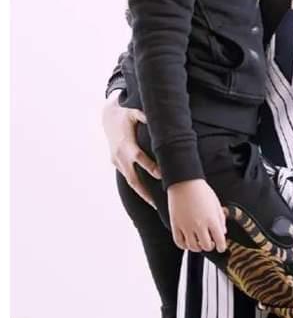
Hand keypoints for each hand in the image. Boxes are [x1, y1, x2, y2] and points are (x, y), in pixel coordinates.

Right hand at [102, 91, 160, 207]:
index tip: (160, 175)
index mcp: (126, 144)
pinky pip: (128, 177)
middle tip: (158, 203)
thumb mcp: (134, 111)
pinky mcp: (116, 163)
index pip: (139, 158)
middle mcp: (120, 155)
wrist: (107, 117)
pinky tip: (147, 196)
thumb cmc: (125, 114)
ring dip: (142, 193)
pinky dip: (137, 187)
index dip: (149, 167)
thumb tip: (158, 118)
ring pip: (130, 181)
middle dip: (145, 191)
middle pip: (133, 178)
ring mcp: (117, 161)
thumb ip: (144, 116)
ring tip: (155, 205)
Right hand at [167, 179, 226, 252]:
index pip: (220, 241)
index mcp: (212, 220)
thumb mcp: (216, 204)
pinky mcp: (175, 225)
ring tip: (199, 242)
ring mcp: (186, 226)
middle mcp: (199, 225)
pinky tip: (188, 242)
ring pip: (193, 247)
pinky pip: (179, 243)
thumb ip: (221, 220)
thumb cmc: (201, 191)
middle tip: (210, 242)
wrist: (184, 182)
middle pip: (206, 246)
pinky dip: (184, 246)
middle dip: (210, 246)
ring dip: (198, 247)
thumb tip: (222, 232)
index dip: (222, 246)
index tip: (221, 247)